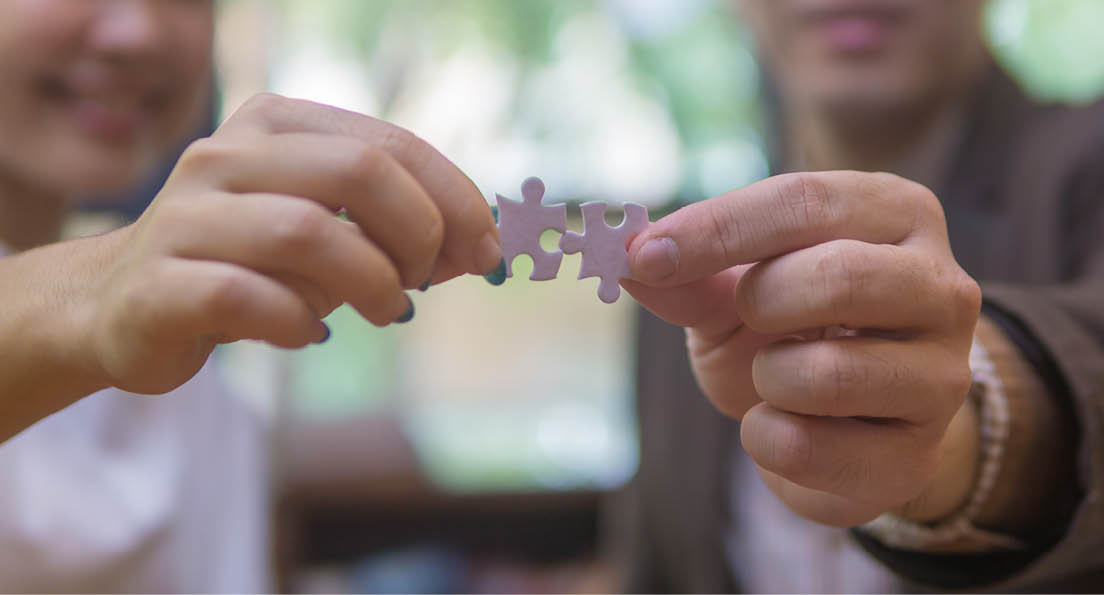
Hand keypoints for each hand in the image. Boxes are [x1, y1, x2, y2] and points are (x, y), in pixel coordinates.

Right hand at [81, 93, 499, 394]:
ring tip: (385, 312)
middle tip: (425, 283)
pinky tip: (309, 335)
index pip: (389, 143)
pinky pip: (250, 297)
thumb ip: (402, 235)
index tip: (488, 251)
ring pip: (307, 231)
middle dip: (418, 233)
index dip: (455, 199)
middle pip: (356, 171)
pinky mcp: (159, 283)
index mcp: (275, 125)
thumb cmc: (249, 266)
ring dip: (370, 282)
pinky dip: (300, 323)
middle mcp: (226, 156)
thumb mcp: (332, 238)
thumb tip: (488, 248)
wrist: (121, 308)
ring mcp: (184, 216)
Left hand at [624, 171, 981, 526]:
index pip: (805, 201)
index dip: (715, 228)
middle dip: (760, 302)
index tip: (643, 254)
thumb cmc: (789, 335)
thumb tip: (623, 255)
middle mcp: (941, 285)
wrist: (843, 430)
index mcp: (894, 214)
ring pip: (827, 374)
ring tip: (777, 377)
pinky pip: (808, 449)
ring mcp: (943, 375)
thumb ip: (686, 273)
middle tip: (745, 316)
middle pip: (840, 276)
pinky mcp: (918, 454)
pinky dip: (766, 440)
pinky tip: (789, 427)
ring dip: (766, 379)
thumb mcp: (731, 292)